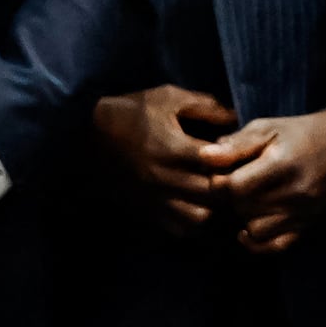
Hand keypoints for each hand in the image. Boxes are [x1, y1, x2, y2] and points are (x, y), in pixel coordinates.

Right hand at [92, 86, 238, 236]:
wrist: (86, 135)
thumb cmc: (131, 112)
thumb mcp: (167, 98)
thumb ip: (204, 106)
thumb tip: (236, 116)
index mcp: (173, 148)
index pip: (219, 162)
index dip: (236, 159)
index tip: (239, 152)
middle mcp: (164, 177)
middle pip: (213, 193)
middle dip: (230, 185)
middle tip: (237, 175)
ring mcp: (154, 197)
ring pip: (199, 217)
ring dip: (214, 207)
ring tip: (218, 193)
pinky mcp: (146, 210)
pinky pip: (178, 228)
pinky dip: (194, 221)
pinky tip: (199, 205)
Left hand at [207, 109, 325, 253]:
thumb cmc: (302, 132)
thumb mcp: (269, 127)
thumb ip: (236, 144)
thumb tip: (204, 157)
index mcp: (282, 164)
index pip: (234, 186)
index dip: (220, 180)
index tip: (223, 171)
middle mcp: (294, 192)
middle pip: (242, 207)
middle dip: (231, 196)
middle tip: (235, 182)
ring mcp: (302, 211)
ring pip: (254, 228)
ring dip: (244, 216)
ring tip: (248, 199)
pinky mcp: (307, 224)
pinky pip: (274, 246)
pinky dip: (256, 242)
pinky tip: (248, 229)